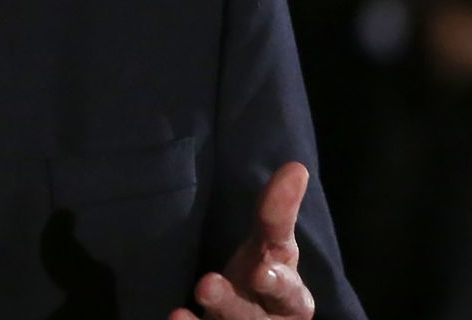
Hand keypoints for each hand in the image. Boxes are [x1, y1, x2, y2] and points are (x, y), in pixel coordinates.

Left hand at [173, 162, 314, 319]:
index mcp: (291, 300)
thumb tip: (295, 166)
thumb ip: (276, 214)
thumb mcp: (268, 246)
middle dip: (232, 303)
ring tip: (184, 304)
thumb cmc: (259, 277)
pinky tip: (176, 316)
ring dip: (206, 316)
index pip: (288, 291)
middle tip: (206, 285)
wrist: (246, 315)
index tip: (261, 271)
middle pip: (251, 316)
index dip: (277, 283)